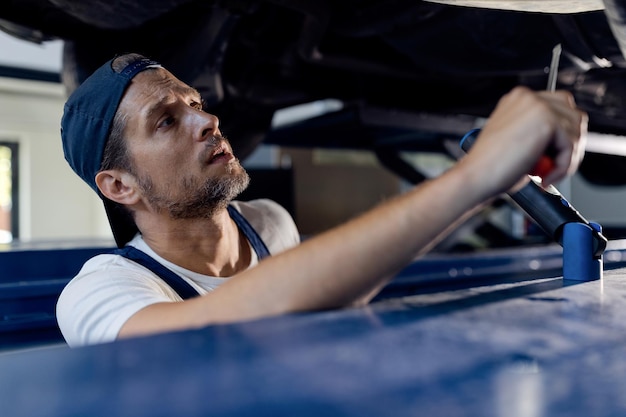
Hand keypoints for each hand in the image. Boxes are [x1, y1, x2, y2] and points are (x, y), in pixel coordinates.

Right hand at [462, 86, 586, 194]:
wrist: (475, 175)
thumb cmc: (488, 166)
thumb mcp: (516, 140)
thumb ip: (538, 132)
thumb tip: (562, 140)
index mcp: (518, 99)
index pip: (559, 107)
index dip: (561, 134)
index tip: (554, 157)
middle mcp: (528, 97)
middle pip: (573, 114)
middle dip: (569, 143)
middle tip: (553, 166)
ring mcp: (538, 106)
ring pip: (576, 130)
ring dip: (567, 157)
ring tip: (547, 173)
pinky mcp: (547, 121)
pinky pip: (571, 146)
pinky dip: (563, 167)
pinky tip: (544, 177)